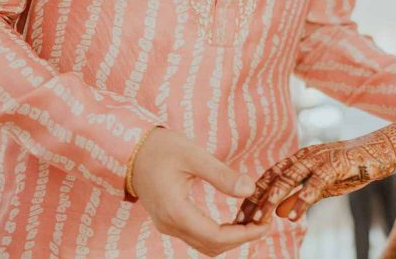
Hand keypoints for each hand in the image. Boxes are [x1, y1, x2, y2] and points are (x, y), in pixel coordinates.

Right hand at [132, 128, 269, 255]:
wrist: (131, 149)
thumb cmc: (161, 148)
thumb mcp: (194, 155)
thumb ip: (221, 175)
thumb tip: (249, 189)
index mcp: (175, 210)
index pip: (215, 236)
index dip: (243, 235)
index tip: (264, 223)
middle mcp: (169, 224)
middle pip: (212, 246)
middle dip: (240, 238)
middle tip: (263, 222)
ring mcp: (167, 225)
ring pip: (204, 245)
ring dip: (230, 238)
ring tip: (252, 220)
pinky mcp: (168, 221)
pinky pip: (197, 236)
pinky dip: (218, 233)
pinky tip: (233, 219)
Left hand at [237, 130, 395, 224]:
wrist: (382, 150)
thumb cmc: (352, 167)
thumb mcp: (323, 185)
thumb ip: (302, 196)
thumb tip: (280, 213)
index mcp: (300, 158)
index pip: (270, 177)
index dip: (253, 195)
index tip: (240, 215)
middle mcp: (306, 155)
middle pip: (274, 177)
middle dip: (256, 199)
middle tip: (242, 220)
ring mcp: (320, 158)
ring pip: (290, 178)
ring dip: (273, 199)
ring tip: (261, 218)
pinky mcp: (336, 164)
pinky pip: (315, 183)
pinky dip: (302, 199)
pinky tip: (293, 216)